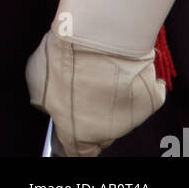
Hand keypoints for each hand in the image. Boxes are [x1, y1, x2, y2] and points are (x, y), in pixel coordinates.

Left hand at [27, 29, 165, 156]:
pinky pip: (145, 95)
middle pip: (101, 133)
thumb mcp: (36, 78)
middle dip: (93, 116)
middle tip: (83, 89)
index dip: (71, 141)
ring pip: (122, 114)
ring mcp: (133, 117)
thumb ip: (43, 98)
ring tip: (102, 71)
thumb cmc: (65, 57)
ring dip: (113, 99)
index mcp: (77, 134)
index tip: (68, 128)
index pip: (77, 152)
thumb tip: (45, 101)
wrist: (99, 35)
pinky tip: (126, 69)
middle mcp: (108, 132)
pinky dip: (137, 85)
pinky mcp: (152, 98)